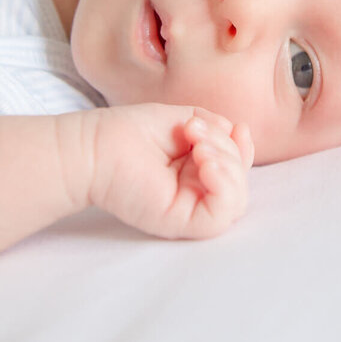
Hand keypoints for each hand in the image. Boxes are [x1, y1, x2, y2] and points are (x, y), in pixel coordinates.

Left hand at [88, 104, 254, 239]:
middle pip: (239, 181)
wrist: (97, 146)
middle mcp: (195, 192)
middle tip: (195, 129)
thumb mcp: (185, 118)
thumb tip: (238, 134)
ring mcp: (189, 209)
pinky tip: (207, 165)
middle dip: (229, 150)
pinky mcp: (182, 223)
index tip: (237, 127)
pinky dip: (224, 187)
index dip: (243, 149)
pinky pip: (221, 215)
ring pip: (236, 200)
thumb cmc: (131, 132)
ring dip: (228, 166)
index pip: (235, 167)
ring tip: (199, 146)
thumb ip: (215, 128)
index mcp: (196, 170)